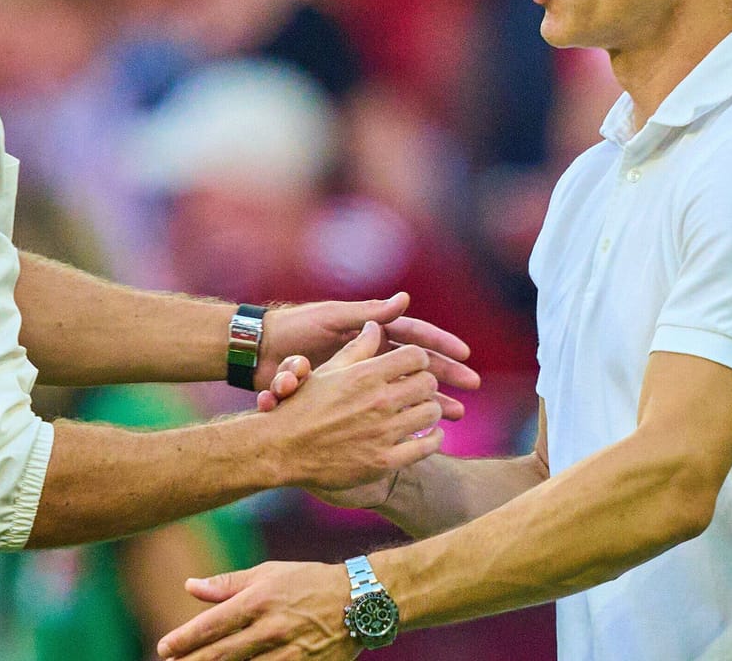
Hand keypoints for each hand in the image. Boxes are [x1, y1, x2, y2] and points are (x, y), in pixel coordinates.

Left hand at [157, 561, 359, 660]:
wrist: (360, 602)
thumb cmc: (308, 582)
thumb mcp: (268, 574)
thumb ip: (227, 585)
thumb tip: (189, 586)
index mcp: (259, 600)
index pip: (211, 625)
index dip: (184, 640)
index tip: (164, 649)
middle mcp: (271, 629)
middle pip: (220, 655)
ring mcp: (289, 654)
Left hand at [260, 293, 478, 419]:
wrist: (261, 351)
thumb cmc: (295, 329)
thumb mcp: (332, 320)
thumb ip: (368, 314)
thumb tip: (405, 300)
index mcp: (370, 331)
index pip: (414, 336)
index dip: (441, 345)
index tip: (465, 355)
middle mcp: (371, 353)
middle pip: (417, 366)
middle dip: (445, 376)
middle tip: (471, 389)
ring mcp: (361, 376)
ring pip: (404, 390)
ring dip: (429, 401)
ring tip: (455, 415)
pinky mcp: (349, 396)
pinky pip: (382, 408)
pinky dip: (401, 417)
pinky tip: (420, 431)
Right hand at [260, 323, 444, 490]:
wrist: (282, 448)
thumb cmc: (303, 406)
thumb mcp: (329, 370)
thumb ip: (358, 347)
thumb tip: (376, 326)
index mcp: (366, 374)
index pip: (416, 355)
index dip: (419, 359)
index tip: (414, 367)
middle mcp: (378, 401)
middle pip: (428, 382)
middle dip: (427, 383)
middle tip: (419, 389)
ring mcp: (383, 432)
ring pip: (432, 412)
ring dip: (432, 410)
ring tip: (424, 411)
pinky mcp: (384, 461)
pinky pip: (427, 447)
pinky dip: (434, 439)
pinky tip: (430, 434)